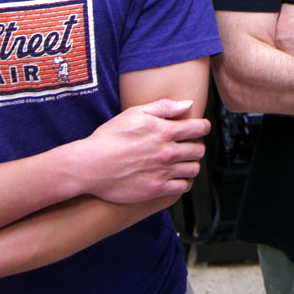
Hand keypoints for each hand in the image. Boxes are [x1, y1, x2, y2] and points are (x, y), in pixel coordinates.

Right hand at [77, 97, 209, 203]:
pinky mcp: (156, 189)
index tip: (199, 128)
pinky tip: (175, 177)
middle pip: (199, 149)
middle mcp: (167, 152)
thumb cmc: (109, 138)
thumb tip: (187, 104)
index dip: (202, 127)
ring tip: (182, 162)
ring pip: (194, 168)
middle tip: (187, 146)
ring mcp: (163, 172)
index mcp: (164, 131)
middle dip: (196, 146)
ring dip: (191, 164)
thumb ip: (164, 107)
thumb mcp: (134, 113)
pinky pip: (183, 187)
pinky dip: (183, 181)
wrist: (90, 166)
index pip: (199, 128)